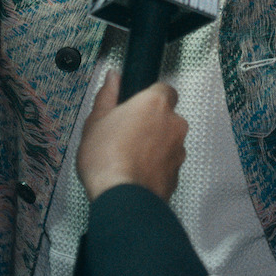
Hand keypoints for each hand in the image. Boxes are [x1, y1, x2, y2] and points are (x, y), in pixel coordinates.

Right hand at [76, 72, 187, 201]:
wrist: (121, 196)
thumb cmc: (106, 157)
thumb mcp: (96, 120)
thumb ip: (108, 95)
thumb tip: (113, 78)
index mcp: (156, 104)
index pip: (164, 90)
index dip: (150, 98)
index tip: (135, 108)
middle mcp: (174, 124)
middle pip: (167, 117)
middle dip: (151, 124)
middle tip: (127, 134)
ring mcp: (179, 150)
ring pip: (169, 142)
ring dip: (155, 146)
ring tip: (128, 157)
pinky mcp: (177, 174)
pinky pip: (167, 164)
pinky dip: (156, 166)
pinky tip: (136, 173)